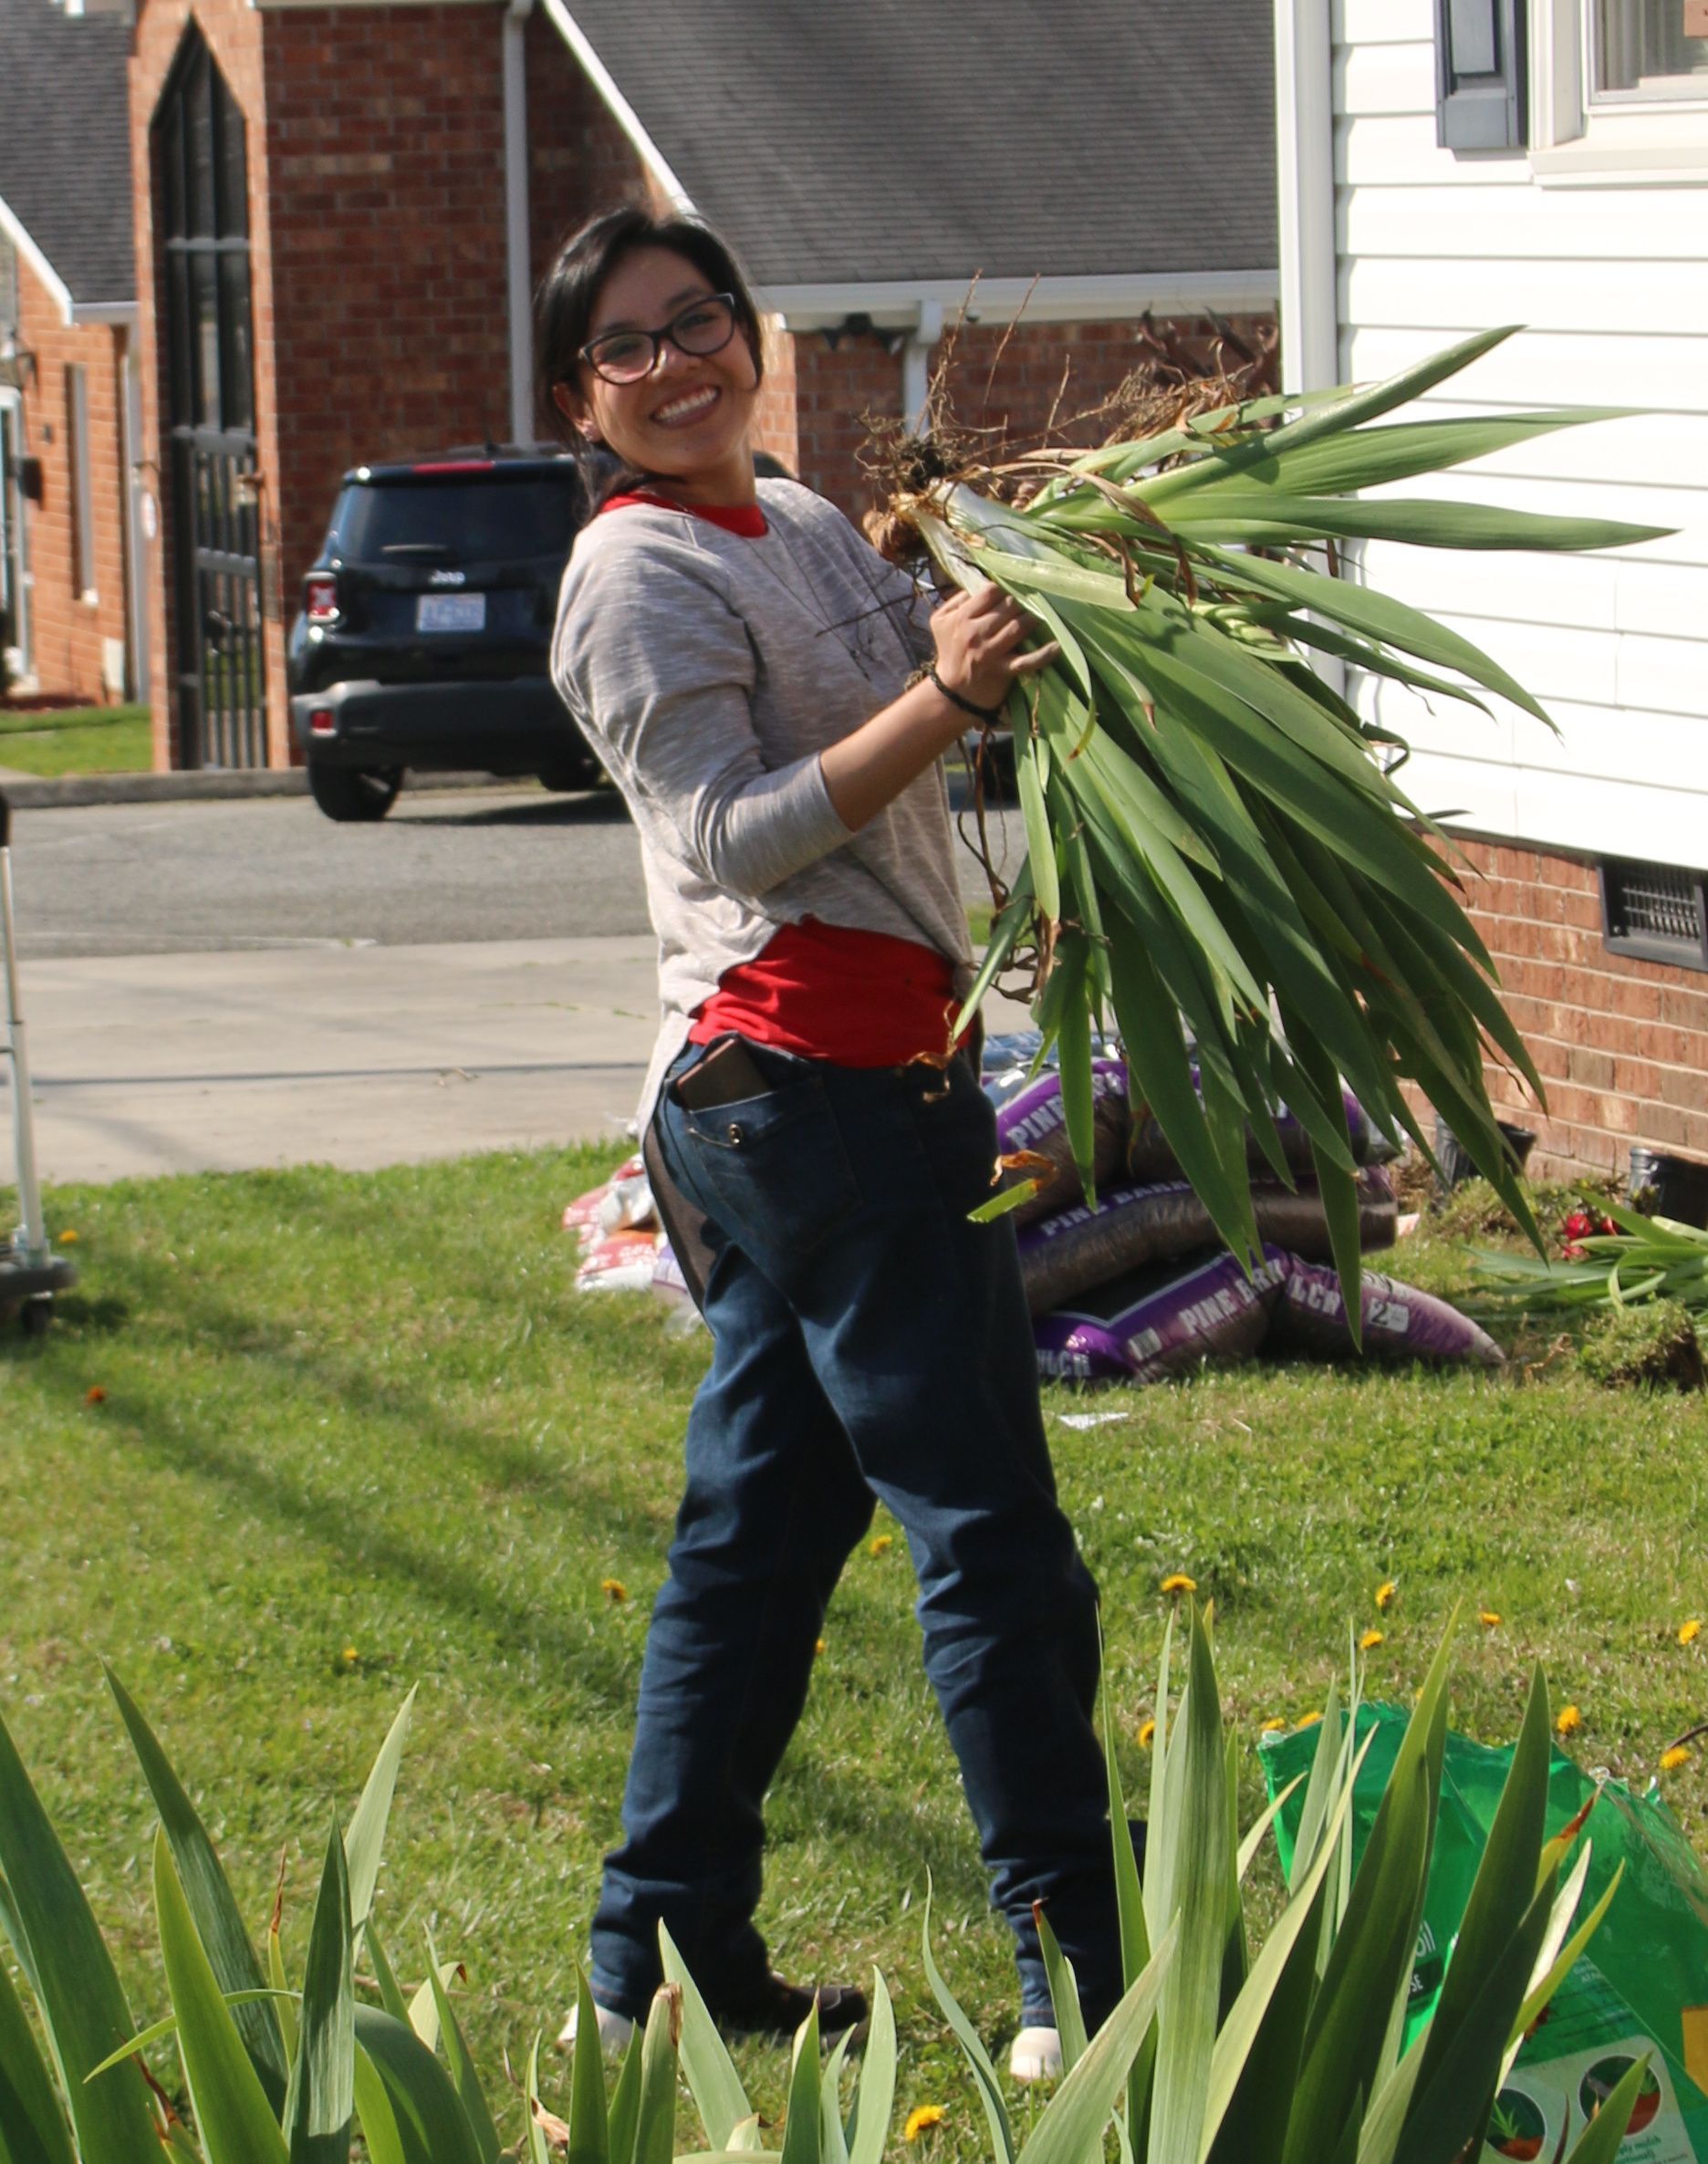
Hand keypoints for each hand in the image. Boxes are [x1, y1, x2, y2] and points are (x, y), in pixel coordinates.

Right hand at [929, 582, 1058, 713]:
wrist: (952, 691)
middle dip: (1018, 602)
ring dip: (1031, 618)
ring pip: (1017, 627)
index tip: (1006, 593)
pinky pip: (1026, 661)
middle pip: (1006, 607)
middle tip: (1025, 603)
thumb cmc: (949, 651)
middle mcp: (974, 634)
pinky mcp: (1003, 670)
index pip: (989, 592)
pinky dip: (1043, 654)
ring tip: (1038, 614)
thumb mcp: (941, 622)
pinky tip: (1056, 645)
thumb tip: (980, 583)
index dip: (1001, 589)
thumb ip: (958, 600)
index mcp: (960, 619)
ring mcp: (990, 653)